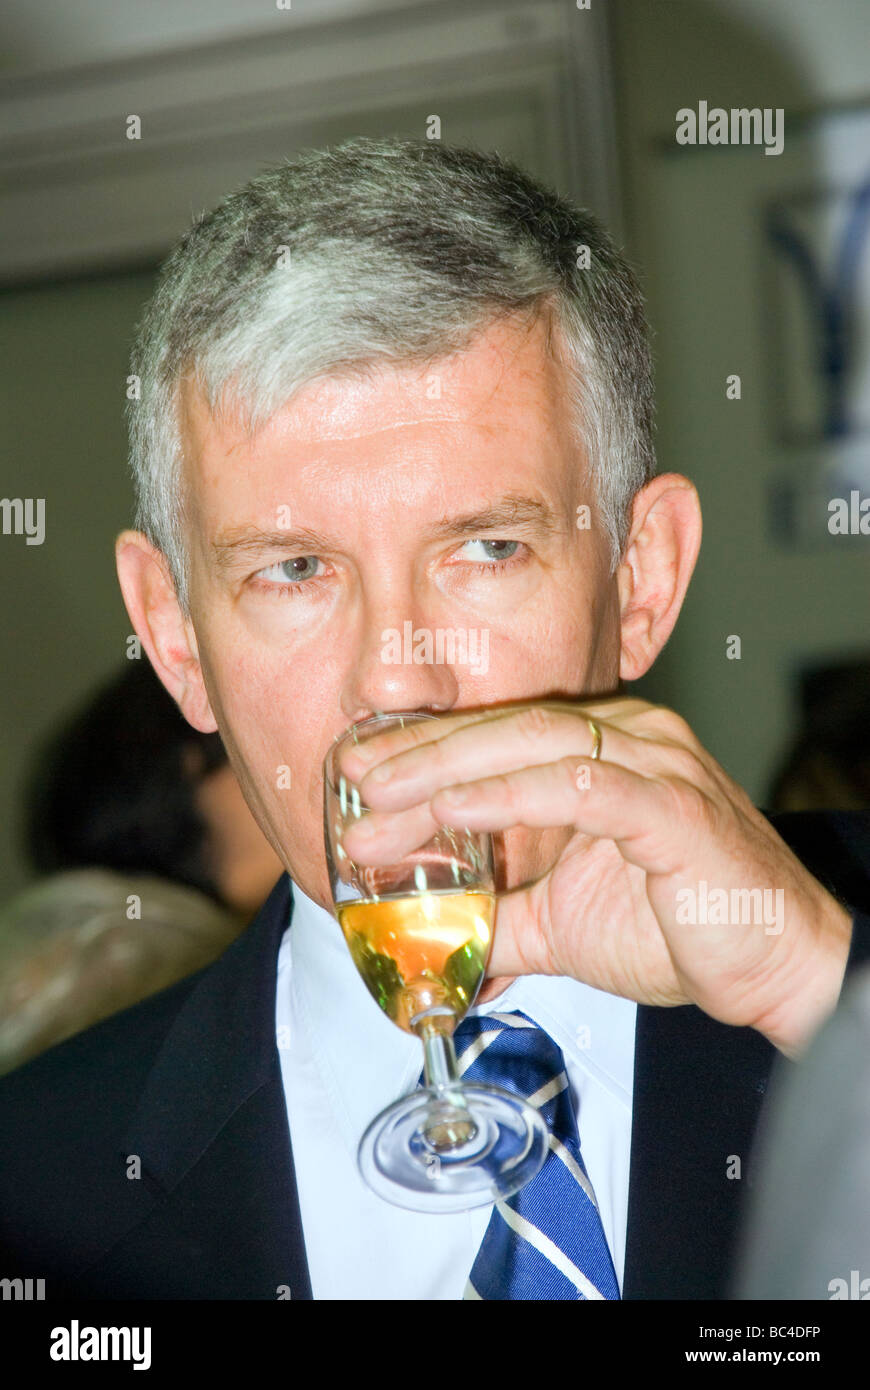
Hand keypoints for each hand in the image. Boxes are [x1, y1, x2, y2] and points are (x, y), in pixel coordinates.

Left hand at [339, 698, 853, 1056]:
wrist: (777, 968)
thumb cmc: (680, 929)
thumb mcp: (560, 924)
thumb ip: (495, 918)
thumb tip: (427, 934)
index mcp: (604, 750)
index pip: (498, 735)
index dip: (422, 751)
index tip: (354, 776)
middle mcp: (631, 737)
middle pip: (505, 727)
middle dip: (419, 753)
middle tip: (349, 780)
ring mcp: (656, 763)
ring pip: (533, 745)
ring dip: (446, 771)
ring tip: (378, 800)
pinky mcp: (674, 807)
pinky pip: (579, 787)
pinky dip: (507, 796)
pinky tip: (452, 810)